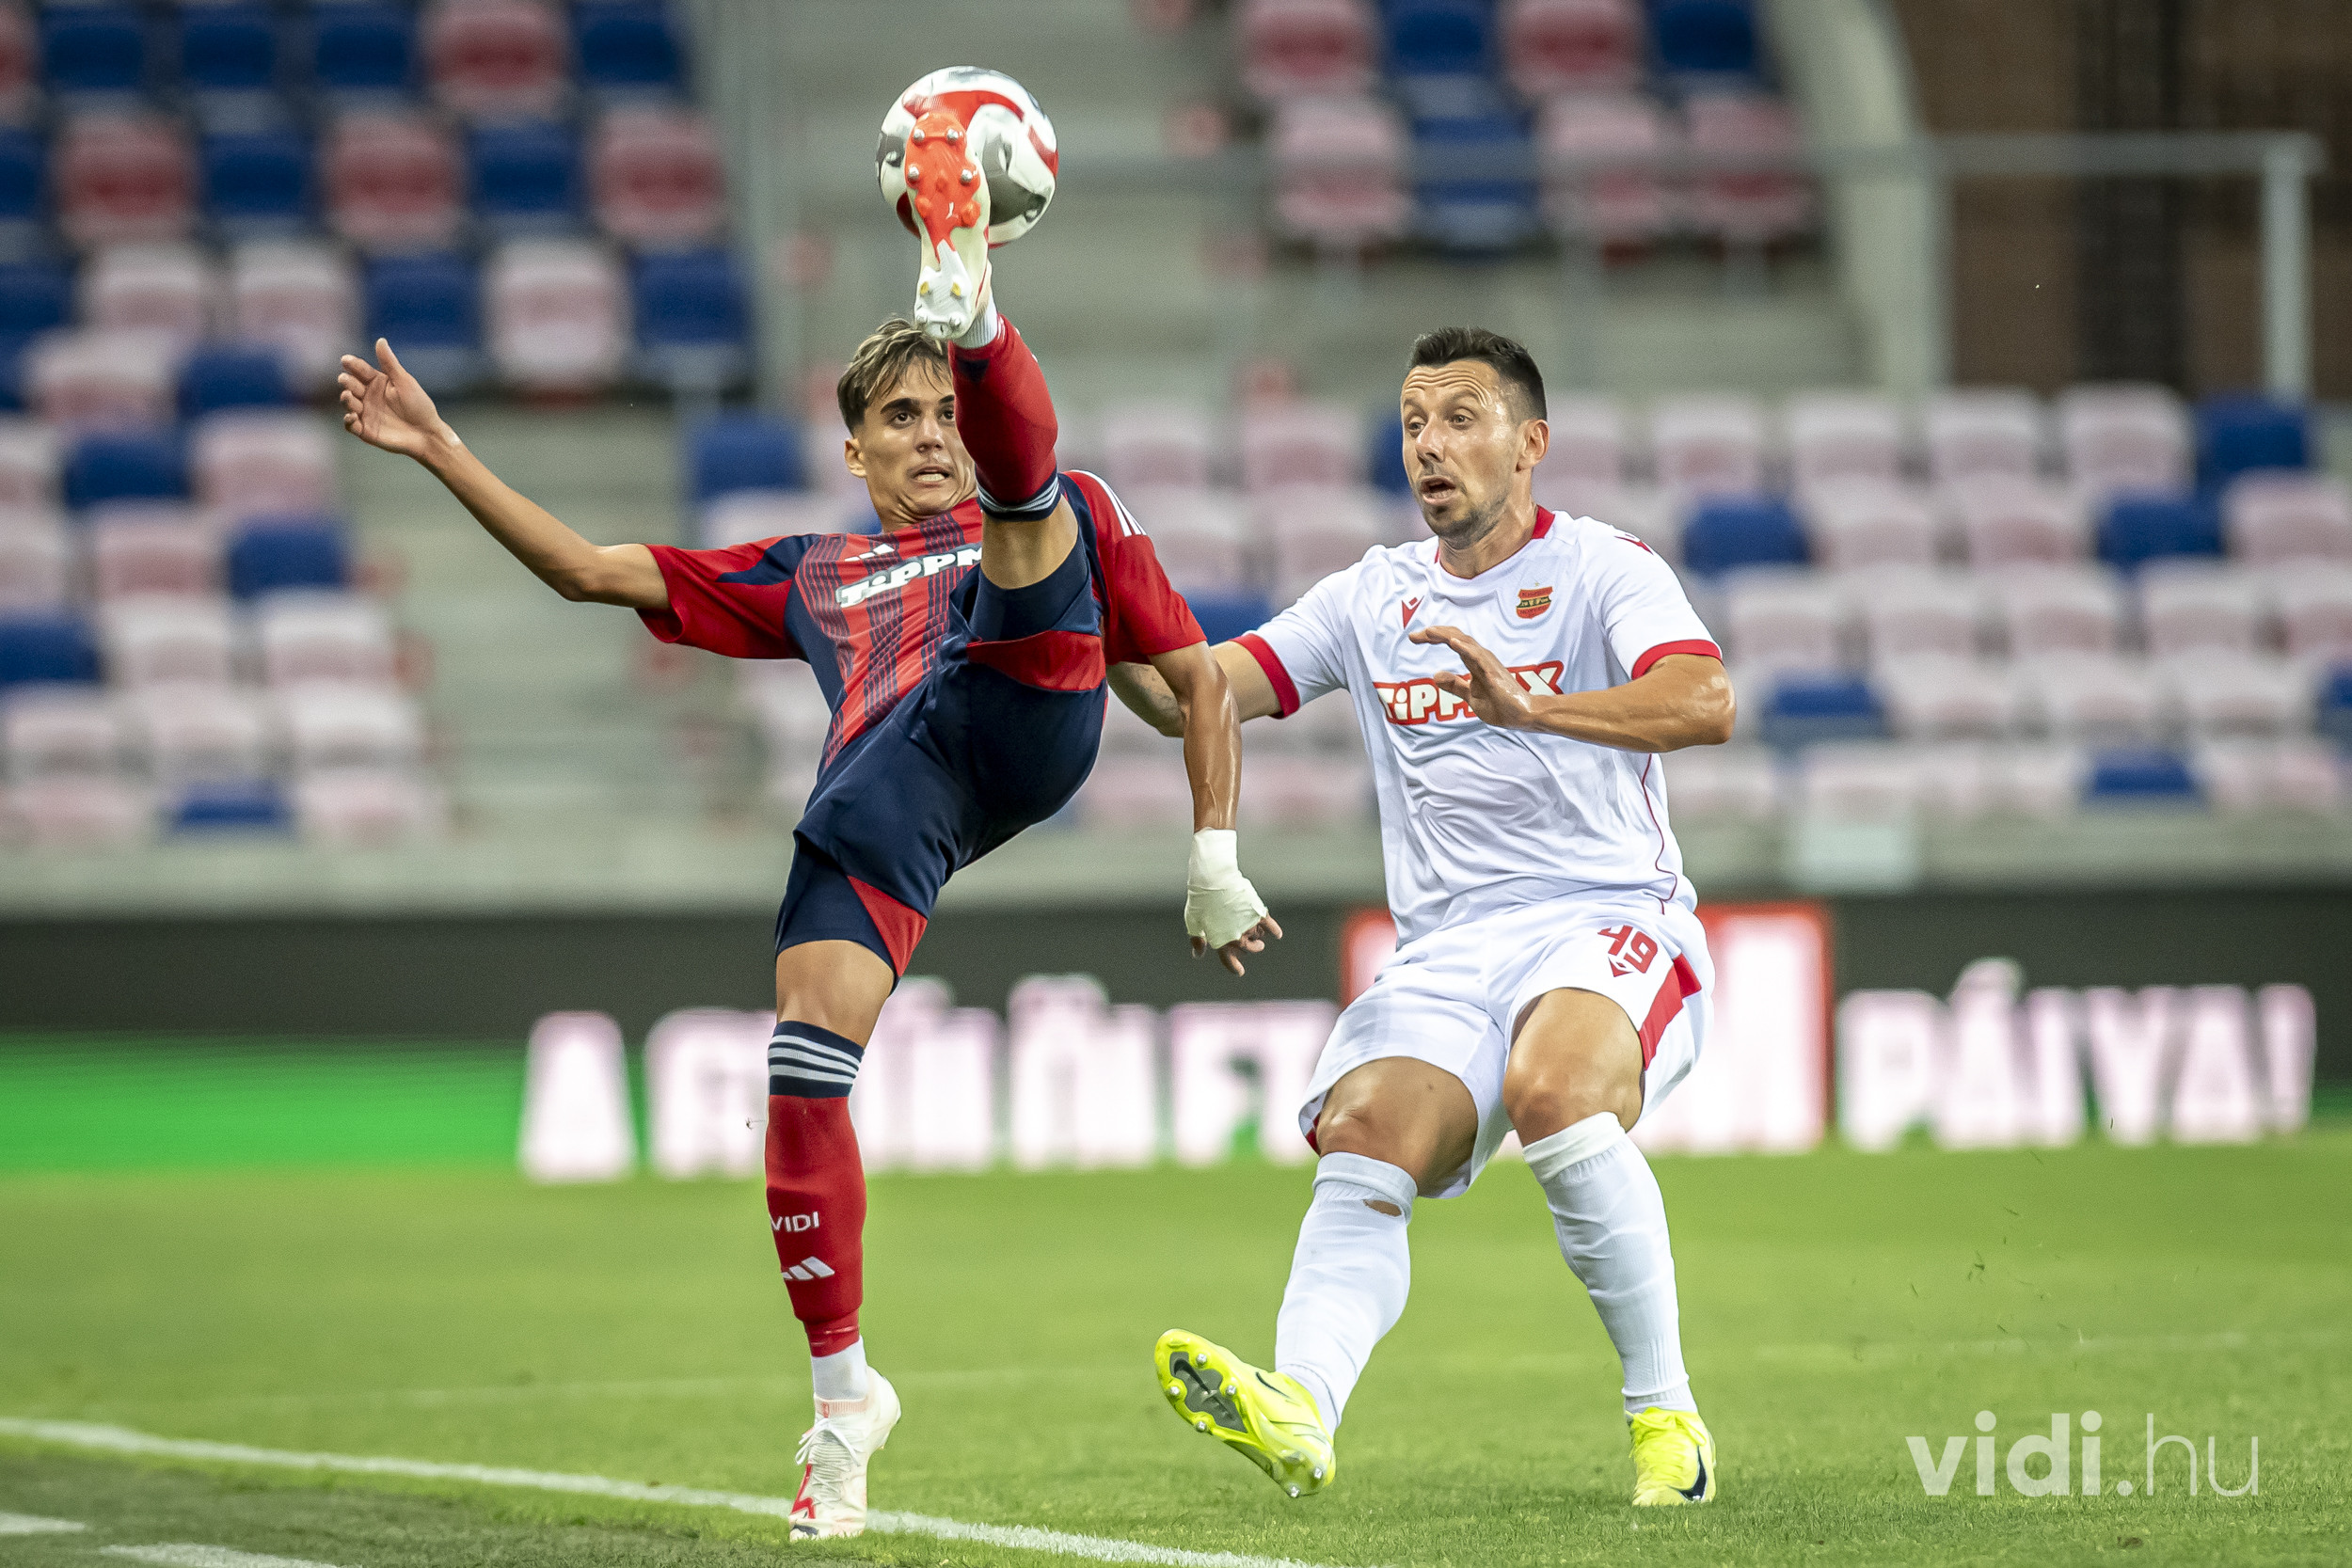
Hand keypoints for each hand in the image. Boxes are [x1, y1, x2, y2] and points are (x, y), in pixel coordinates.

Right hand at [339, 339, 452, 461]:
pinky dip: (348, 420)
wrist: (427, 433)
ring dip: (346, 399)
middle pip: (350, 385)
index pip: (360, 370)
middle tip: (345, 380)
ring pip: (348, 403)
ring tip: (348, 396)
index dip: (352, 364)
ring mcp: (365, 413)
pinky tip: (352, 416)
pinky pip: (350, 425)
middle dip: (346, 382)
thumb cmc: (419, 405)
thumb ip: (389, 363)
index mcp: (377, 382)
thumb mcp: (404, 382)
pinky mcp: (364, 430)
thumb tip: (380, 340)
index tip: (346, 360)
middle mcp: (367, 396)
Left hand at [1184, 828, 1283, 976]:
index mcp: (1220, 940)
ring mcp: (1249, 924)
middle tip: (1247, 946)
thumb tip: (1198, 954)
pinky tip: (1277, 934)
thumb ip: (1197, 939)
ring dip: (1257, 939)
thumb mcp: (1193, 921)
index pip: (1228, 959)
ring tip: (1255, 935)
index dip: (1234, 967)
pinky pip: (1270, 926)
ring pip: (1257, 938)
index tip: (1239, 972)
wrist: (1214, 879)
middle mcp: (1237, 935)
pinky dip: (1274, 930)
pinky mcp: (1257, 912)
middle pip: (1246, 949)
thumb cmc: (1201, 900)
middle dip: (1247, 950)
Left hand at [1409, 624, 1534, 728]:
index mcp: (1474, 662)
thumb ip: (1455, 686)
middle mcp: (1480, 658)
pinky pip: (1478, 658)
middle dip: (1433, 634)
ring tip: (1429, 631)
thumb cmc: (1501, 706)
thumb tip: (1435, 675)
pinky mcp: (1493, 673)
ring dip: (1446, 635)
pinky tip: (1453, 643)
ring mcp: (1487, 664)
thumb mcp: (1471, 696)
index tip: (1414, 638)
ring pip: (1465, 643)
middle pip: (1455, 637)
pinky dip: (1465, 648)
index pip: (1452, 642)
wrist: (1523, 716)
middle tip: (1413, 635)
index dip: (1433, 637)